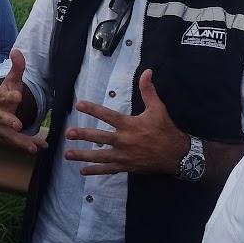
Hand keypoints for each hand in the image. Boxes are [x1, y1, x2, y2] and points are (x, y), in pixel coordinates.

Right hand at [0, 48, 46, 153]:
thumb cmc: (6, 93)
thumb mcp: (12, 80)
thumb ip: (17, 67)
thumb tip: (16, 50)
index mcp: (0, 98)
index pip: (4, 96)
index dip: (10, 96)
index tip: (18, 96)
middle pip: (1, 117)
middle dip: (9, 121)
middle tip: (18, 125)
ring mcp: (1, 127)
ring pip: (8, 135)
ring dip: (20, 141)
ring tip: (32, 147)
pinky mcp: (6, 137)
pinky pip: (16, 142)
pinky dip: (27, 145)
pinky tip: (39, 148)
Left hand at [64, 69, 188, 175]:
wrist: (176, 155)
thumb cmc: (165, 130)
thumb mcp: (158, 108)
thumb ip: (148, 90)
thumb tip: (147, 71)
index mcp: (129, 125)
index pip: (107, 115)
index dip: (92, 109)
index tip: (78, 105)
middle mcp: (123, 141)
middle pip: (99, 137)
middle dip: (82, 135)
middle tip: (68, 133)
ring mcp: (123, 156)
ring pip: (100, 156)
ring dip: (83, 156)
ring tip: (68, 154)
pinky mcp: (126, 167)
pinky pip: (108, 169)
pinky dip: (95, 171)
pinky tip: (83, 171)